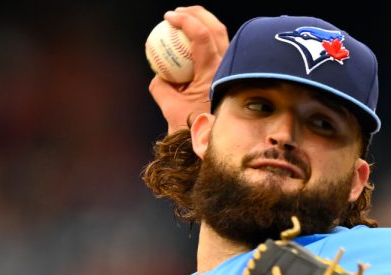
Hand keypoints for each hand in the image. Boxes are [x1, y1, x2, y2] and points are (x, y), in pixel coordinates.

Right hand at [148, 6, 228, 132]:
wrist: (215, 145)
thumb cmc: (193, 129)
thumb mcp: (170, 108)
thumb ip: (160, 88)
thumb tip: (157, 75)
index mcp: (214, 72)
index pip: (202, 36)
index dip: (185, 20)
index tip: (169, 17)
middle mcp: (227, 69)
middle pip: (217, 28)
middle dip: (197, 14)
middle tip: (178, 13)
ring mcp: (233, 72)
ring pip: (222, 39)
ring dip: (204, 26)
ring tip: (184, 23)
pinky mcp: (232, 77)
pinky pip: (220, 53)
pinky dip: (207, 43)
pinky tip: (192, 46)